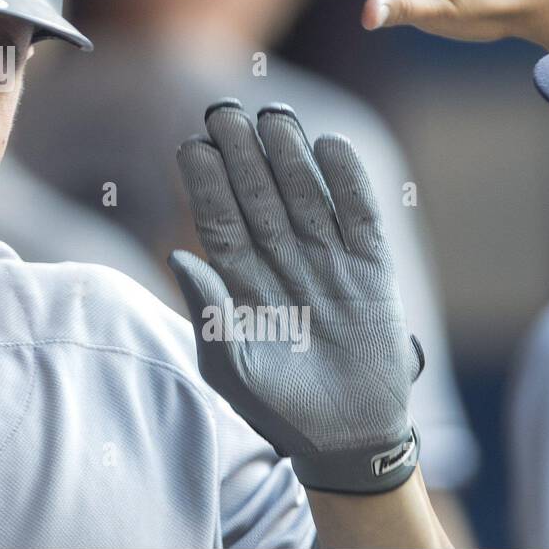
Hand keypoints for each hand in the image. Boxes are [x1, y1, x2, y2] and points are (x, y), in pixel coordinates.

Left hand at [168, 100, 422, 493]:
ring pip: (304, 195)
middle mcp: (281, 260)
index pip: (218, 219)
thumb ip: (208, 311)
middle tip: (224, 110)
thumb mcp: (232, 365)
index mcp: (241, 279)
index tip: (189, 145)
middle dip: (241, 154)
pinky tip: (331, 144)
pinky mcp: (371, 270)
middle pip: (258, 196)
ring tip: (272, 115)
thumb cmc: (277, 407)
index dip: (204, 183)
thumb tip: (177, 255)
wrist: (345, 438)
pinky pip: (360, 216)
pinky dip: (349, 181)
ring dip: (289, 155)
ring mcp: (327, 261)